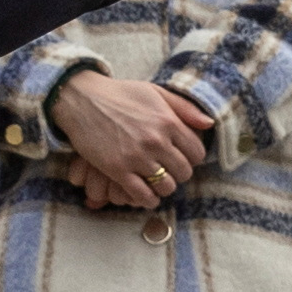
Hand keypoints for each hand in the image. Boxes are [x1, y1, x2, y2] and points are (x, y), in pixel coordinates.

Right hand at [50, 66, 210, 210]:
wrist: (82, 99)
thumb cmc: (120, 94)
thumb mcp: (155, 92)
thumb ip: (184, 108)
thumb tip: (209, 123)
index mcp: (168, 121)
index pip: (196, 153)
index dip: (191, 158)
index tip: (181, 158)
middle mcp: (156, 140)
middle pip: (183, 172)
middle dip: (178, 174)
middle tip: (168, 171)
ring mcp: (136, 156)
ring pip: (166, 186)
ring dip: (163, 188)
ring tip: (156, 182)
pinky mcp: (117, 169)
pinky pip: (142, 195)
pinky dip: (147, 199)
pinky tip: (145, 195)